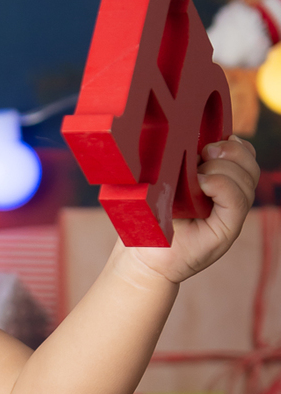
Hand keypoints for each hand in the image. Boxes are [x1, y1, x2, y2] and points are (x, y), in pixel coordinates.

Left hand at [123, 135, 259, 283]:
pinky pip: (238, 200)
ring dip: (222, 168)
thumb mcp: (169, 183)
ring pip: (247, 179)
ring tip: (197, 175)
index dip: (234, 144)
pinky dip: (221, 185)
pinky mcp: (227, 230)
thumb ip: (186, 163)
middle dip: (230, 151)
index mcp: (221, 184)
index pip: (244, 155)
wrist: (143, 257)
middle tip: (203, 154)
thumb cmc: (151, 218)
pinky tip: (201, 184)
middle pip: (250, 164)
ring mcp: (231, 215)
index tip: (207, 144)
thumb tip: (195, 137)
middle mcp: (231, 199)